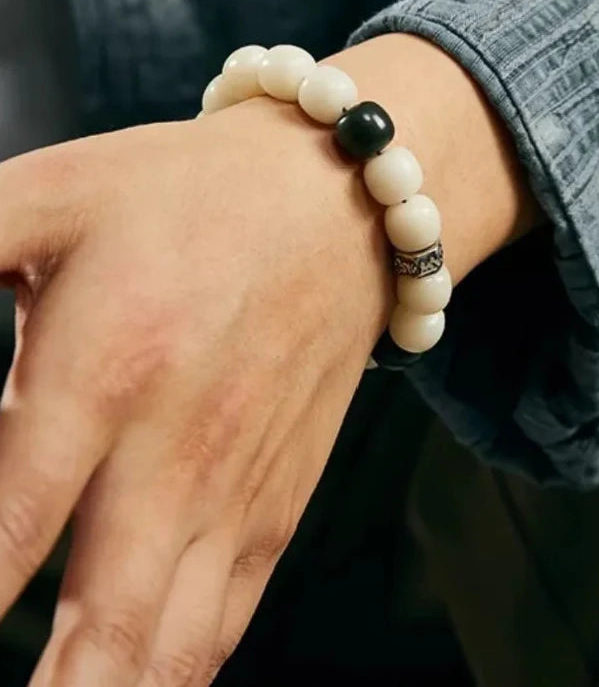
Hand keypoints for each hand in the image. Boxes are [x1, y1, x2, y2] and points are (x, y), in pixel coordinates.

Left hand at [0, 99, 390, 685]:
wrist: (332, 200)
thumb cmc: (185, 193)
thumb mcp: (53, 193)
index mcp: (103, 369)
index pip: (4, 533)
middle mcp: (175, 448)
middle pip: (97, 632)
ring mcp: (235, 486)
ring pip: (167, 649)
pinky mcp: (278, 499)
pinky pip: (224, 621)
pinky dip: (173, 674)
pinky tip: (134, 680)